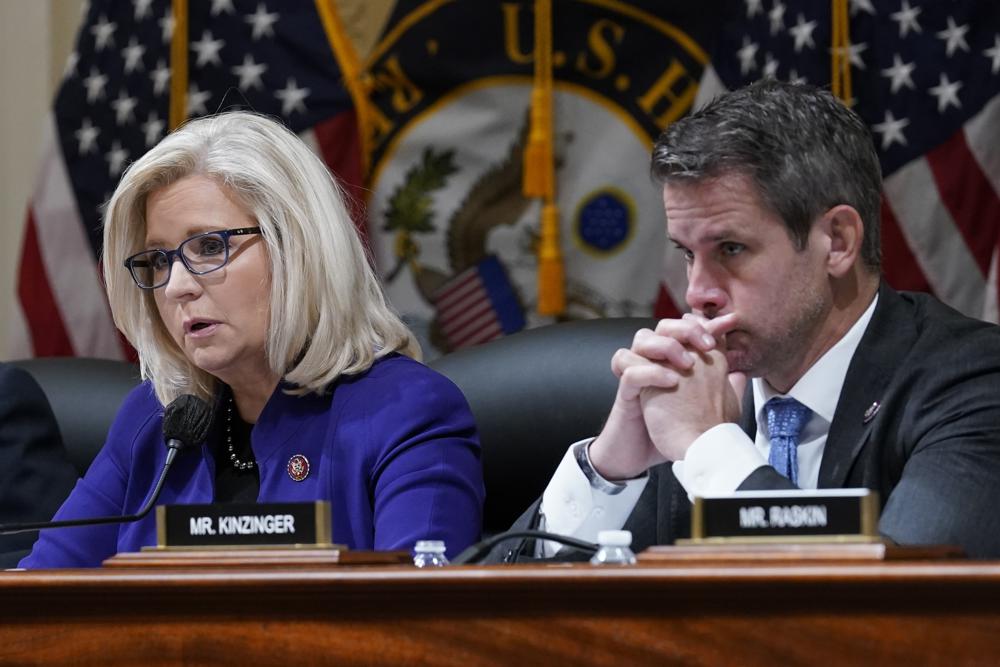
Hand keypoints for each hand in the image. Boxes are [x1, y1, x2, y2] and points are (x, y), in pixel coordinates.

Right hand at [588, 314, 737, 479]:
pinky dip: (650, 371)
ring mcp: (638, 376)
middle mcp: (654, 364)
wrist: (646, 459)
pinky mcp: (626, 394)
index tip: (728, 323)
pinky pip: (629, 370)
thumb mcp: (705, 408)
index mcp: (672, 362)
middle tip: (706, 344)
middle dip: (685, 329)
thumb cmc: (674, 433)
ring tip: (686, 364)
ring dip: (666, 346)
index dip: (705, 322)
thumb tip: (740, 373)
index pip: (685, 328)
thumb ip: (721, 389)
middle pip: (661, 326)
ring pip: (640, 339)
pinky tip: (671, 381)